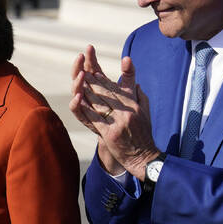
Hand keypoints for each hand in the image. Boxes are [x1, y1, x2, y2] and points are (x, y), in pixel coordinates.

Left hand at [69, 45, 160, 177]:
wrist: (145, 158)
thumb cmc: (143, 134)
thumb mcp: (145, 111)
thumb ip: (138, 95)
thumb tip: (134, 82)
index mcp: (134, 104)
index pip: (115, 86)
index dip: (102, 76)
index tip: (91, 66)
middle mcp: (127, 111)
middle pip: (105, 91)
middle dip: (93, 78)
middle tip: (81, 66)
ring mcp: (118, 122)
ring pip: (99, 102)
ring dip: (87, 90)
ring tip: (78, 78)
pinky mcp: (110, 134)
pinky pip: (94, 119)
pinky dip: (85, 109)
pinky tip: (77, 100)